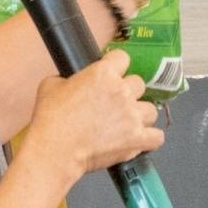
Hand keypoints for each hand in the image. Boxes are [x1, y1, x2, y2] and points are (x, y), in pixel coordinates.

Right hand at [25, 51, 163, 176]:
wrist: (55, 149)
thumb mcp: (50, 85)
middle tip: (116, 105)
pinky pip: (157, 136)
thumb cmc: (51, 120)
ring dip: (141, 116)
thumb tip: (71, 82)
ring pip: (151, 110)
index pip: (123, 58)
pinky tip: (139, 140)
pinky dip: (149, 139)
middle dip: (129, 93)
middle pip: (139, 84)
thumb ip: (68, 79)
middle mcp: (122, 91)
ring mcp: (132, 115)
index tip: (113, 75)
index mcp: (103, 73)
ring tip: (127, 124)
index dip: (117, 67)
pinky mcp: (137, 139)